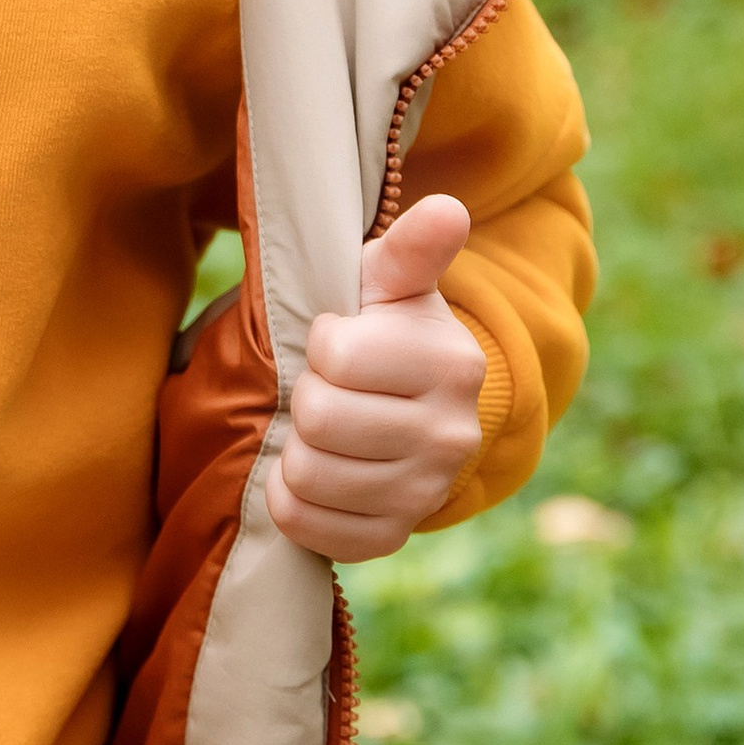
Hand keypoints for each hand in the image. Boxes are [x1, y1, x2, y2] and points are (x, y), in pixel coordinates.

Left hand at [271, 195, 486, 562]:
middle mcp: (452, 434)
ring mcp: (426, 491)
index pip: (335, 356)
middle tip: (327, 388)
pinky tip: (313, 472)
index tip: (339, 341)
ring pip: (309, 475)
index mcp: (451, 363)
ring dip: (296, 447)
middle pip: (319, 419)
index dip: (320, 345)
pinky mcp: (394, 534)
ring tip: (322, 429)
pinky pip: (308, 525)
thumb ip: (412, 247)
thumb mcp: (390, 281)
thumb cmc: (383, 329)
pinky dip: (291, 499)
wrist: (409, 408)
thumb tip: (449, 209)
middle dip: (305, 396)